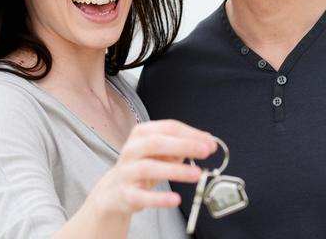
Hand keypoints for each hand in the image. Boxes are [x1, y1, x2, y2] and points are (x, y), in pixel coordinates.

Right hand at [91, 119, 216, 216]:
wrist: (115, 189)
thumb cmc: (144, 165)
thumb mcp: (162, 151)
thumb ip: (184, 145)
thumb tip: (208, 141)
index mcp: (142, 133)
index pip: (168, 128)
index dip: (191, 134)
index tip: (210, 142)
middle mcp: (132, 149)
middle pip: (157, 143)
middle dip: (183, 146)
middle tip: (205, 151)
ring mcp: (127, 171)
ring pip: (149, 168)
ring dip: (175, 170)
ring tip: (197, 174)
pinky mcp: (126, 194)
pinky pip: (143, 196)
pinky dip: (160, 198)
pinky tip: (176, 199)